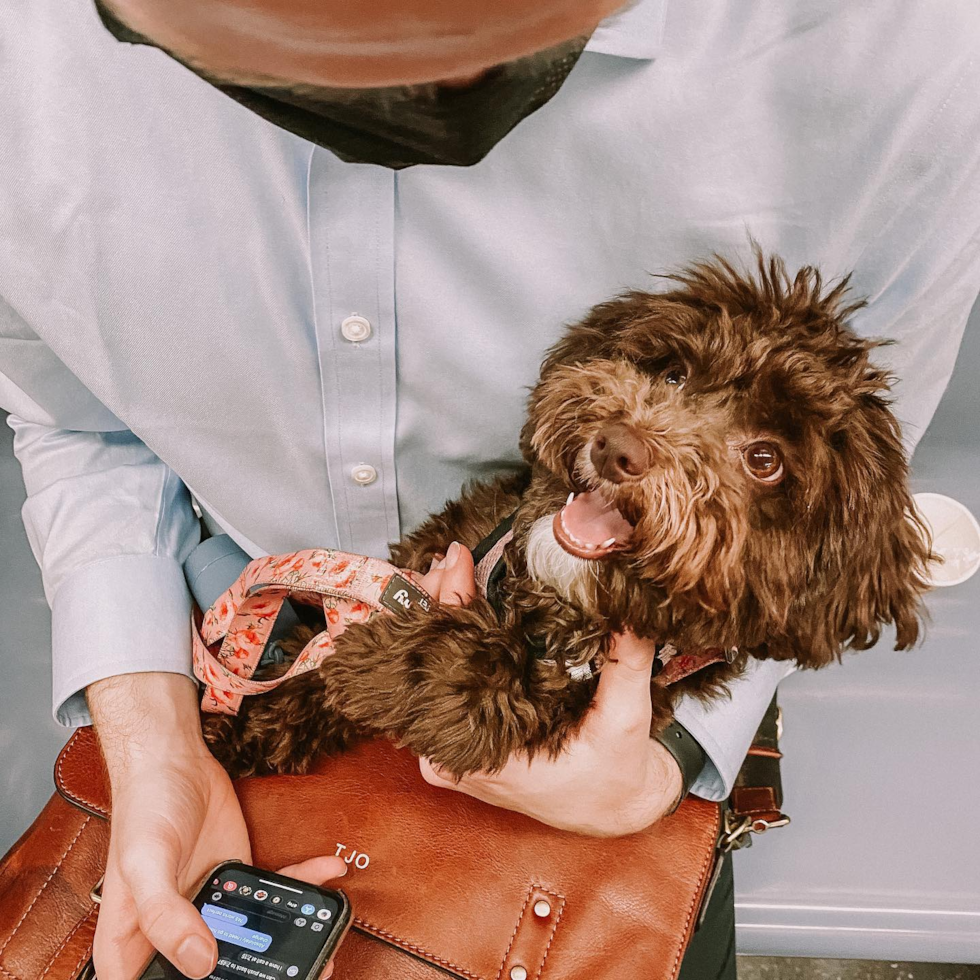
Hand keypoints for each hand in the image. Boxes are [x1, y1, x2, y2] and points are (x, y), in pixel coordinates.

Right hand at [89, 673, 346, 979]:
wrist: (172, 758)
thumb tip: (200, 962)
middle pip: (215, 974)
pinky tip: (327, 871)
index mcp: (132, 947)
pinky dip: (301, 884)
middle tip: (309, 966)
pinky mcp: (235, 881)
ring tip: (326, 927)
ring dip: (291, 934)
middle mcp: (171, 935)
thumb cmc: (144, 807)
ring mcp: (206, 909)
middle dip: (260, 974)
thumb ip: (166, 915)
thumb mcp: (145, 863)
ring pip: (251, 939)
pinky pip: (270, 894)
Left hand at [417, 549, 682, 835]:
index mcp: (488, 756)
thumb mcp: (625, 720)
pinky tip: (456, 610)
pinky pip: (441, 689)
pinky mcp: (463, 744)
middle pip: (426, 670)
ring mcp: (454, 752)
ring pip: (427, 678)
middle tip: (448, 561)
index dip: (448, 612)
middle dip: (436, 608)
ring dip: (441, 624)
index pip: (445, 671)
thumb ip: (625, 663)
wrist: (614, 809)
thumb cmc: (615, 775)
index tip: (453, 568)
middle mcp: (459, 756)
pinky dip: (449, 647)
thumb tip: (628, 607)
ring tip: (449, 574)